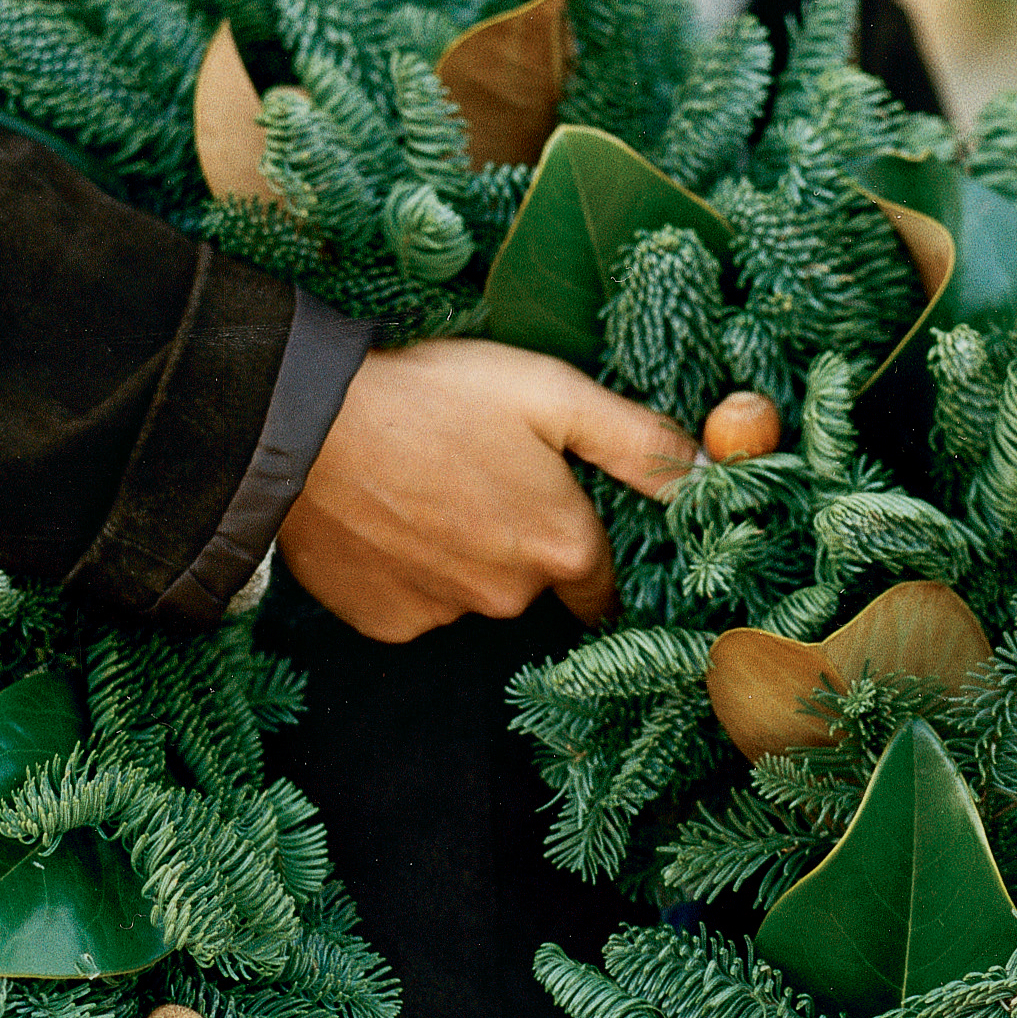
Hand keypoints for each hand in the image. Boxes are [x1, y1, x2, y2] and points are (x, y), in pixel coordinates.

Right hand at [275, 339, 695, 643]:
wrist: (304, 424)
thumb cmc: (434, 396)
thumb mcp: (551, 393)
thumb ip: (639, 441)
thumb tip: (712, 473)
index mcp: (564, 548)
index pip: (603, 583)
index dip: (584, 547)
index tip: (555, 510)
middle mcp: (512, 598)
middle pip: (534, 584)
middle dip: (516, 542)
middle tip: (475, 476)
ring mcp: (446, 616)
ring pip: (471, 592)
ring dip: (460, 555)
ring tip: (421, 488)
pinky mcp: (388, 624)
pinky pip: (414, 604)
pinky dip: (406, 572)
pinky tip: (385, 520)